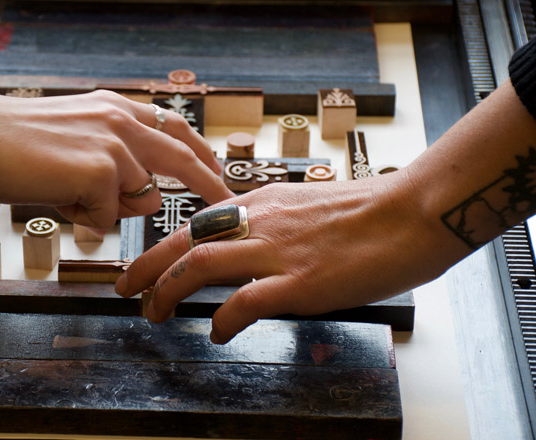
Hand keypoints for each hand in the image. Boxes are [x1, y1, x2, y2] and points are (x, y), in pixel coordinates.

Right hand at [0, 90, 234, 229]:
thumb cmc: (18, 143)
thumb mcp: (77, 136)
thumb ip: (115, 159)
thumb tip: (142, 196)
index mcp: (116, 108)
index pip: (173, 127)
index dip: (199, 149)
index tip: (214, 166)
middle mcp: (123, 121)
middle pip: (185, 156)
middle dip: (210, 183)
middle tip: (227, 201)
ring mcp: (116, 145)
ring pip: (142, 197)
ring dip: (112, 208)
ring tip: (67, 192)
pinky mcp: (103, 172)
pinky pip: (109, 216)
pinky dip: (85, 218)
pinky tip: (57, 197)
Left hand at [116, 173, 472, 343]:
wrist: (411, 212)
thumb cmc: (367, 209)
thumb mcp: (304, 205)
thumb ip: (272, 222)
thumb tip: (251, 245)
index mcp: (260, 203)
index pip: (194, 224)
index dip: (161, 247)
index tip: (144, 264)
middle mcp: (259, 222)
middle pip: (183, 243)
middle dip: (146, 268)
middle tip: (125, 289)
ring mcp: (277, 251)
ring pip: (200, 265)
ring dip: (169, 291)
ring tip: (155, 314)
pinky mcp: (300, 281)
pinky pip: (245, 302)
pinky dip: (223, 320)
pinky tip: (218, 333)